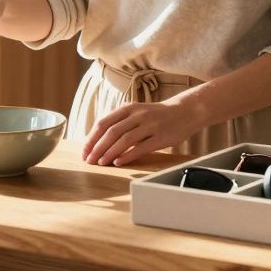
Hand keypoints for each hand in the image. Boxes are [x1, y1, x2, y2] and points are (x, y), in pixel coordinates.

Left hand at [81, 98, 205, 166]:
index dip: (92, 138)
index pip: (103, 123)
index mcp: (128, 108)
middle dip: (97, 148)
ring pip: (124, 140)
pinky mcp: (161, 137)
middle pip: (111, 132)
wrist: (185, 111)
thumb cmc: (158, 115)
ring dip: (109, 153)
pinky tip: (118, 162)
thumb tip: (99, 140)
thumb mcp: (137, 112)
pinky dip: (127, 156)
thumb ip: (121, 122)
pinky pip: (141, 147)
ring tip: (101, 163)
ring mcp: (150, 125)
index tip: (84, 151)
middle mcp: (138, 115)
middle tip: (89, 160)